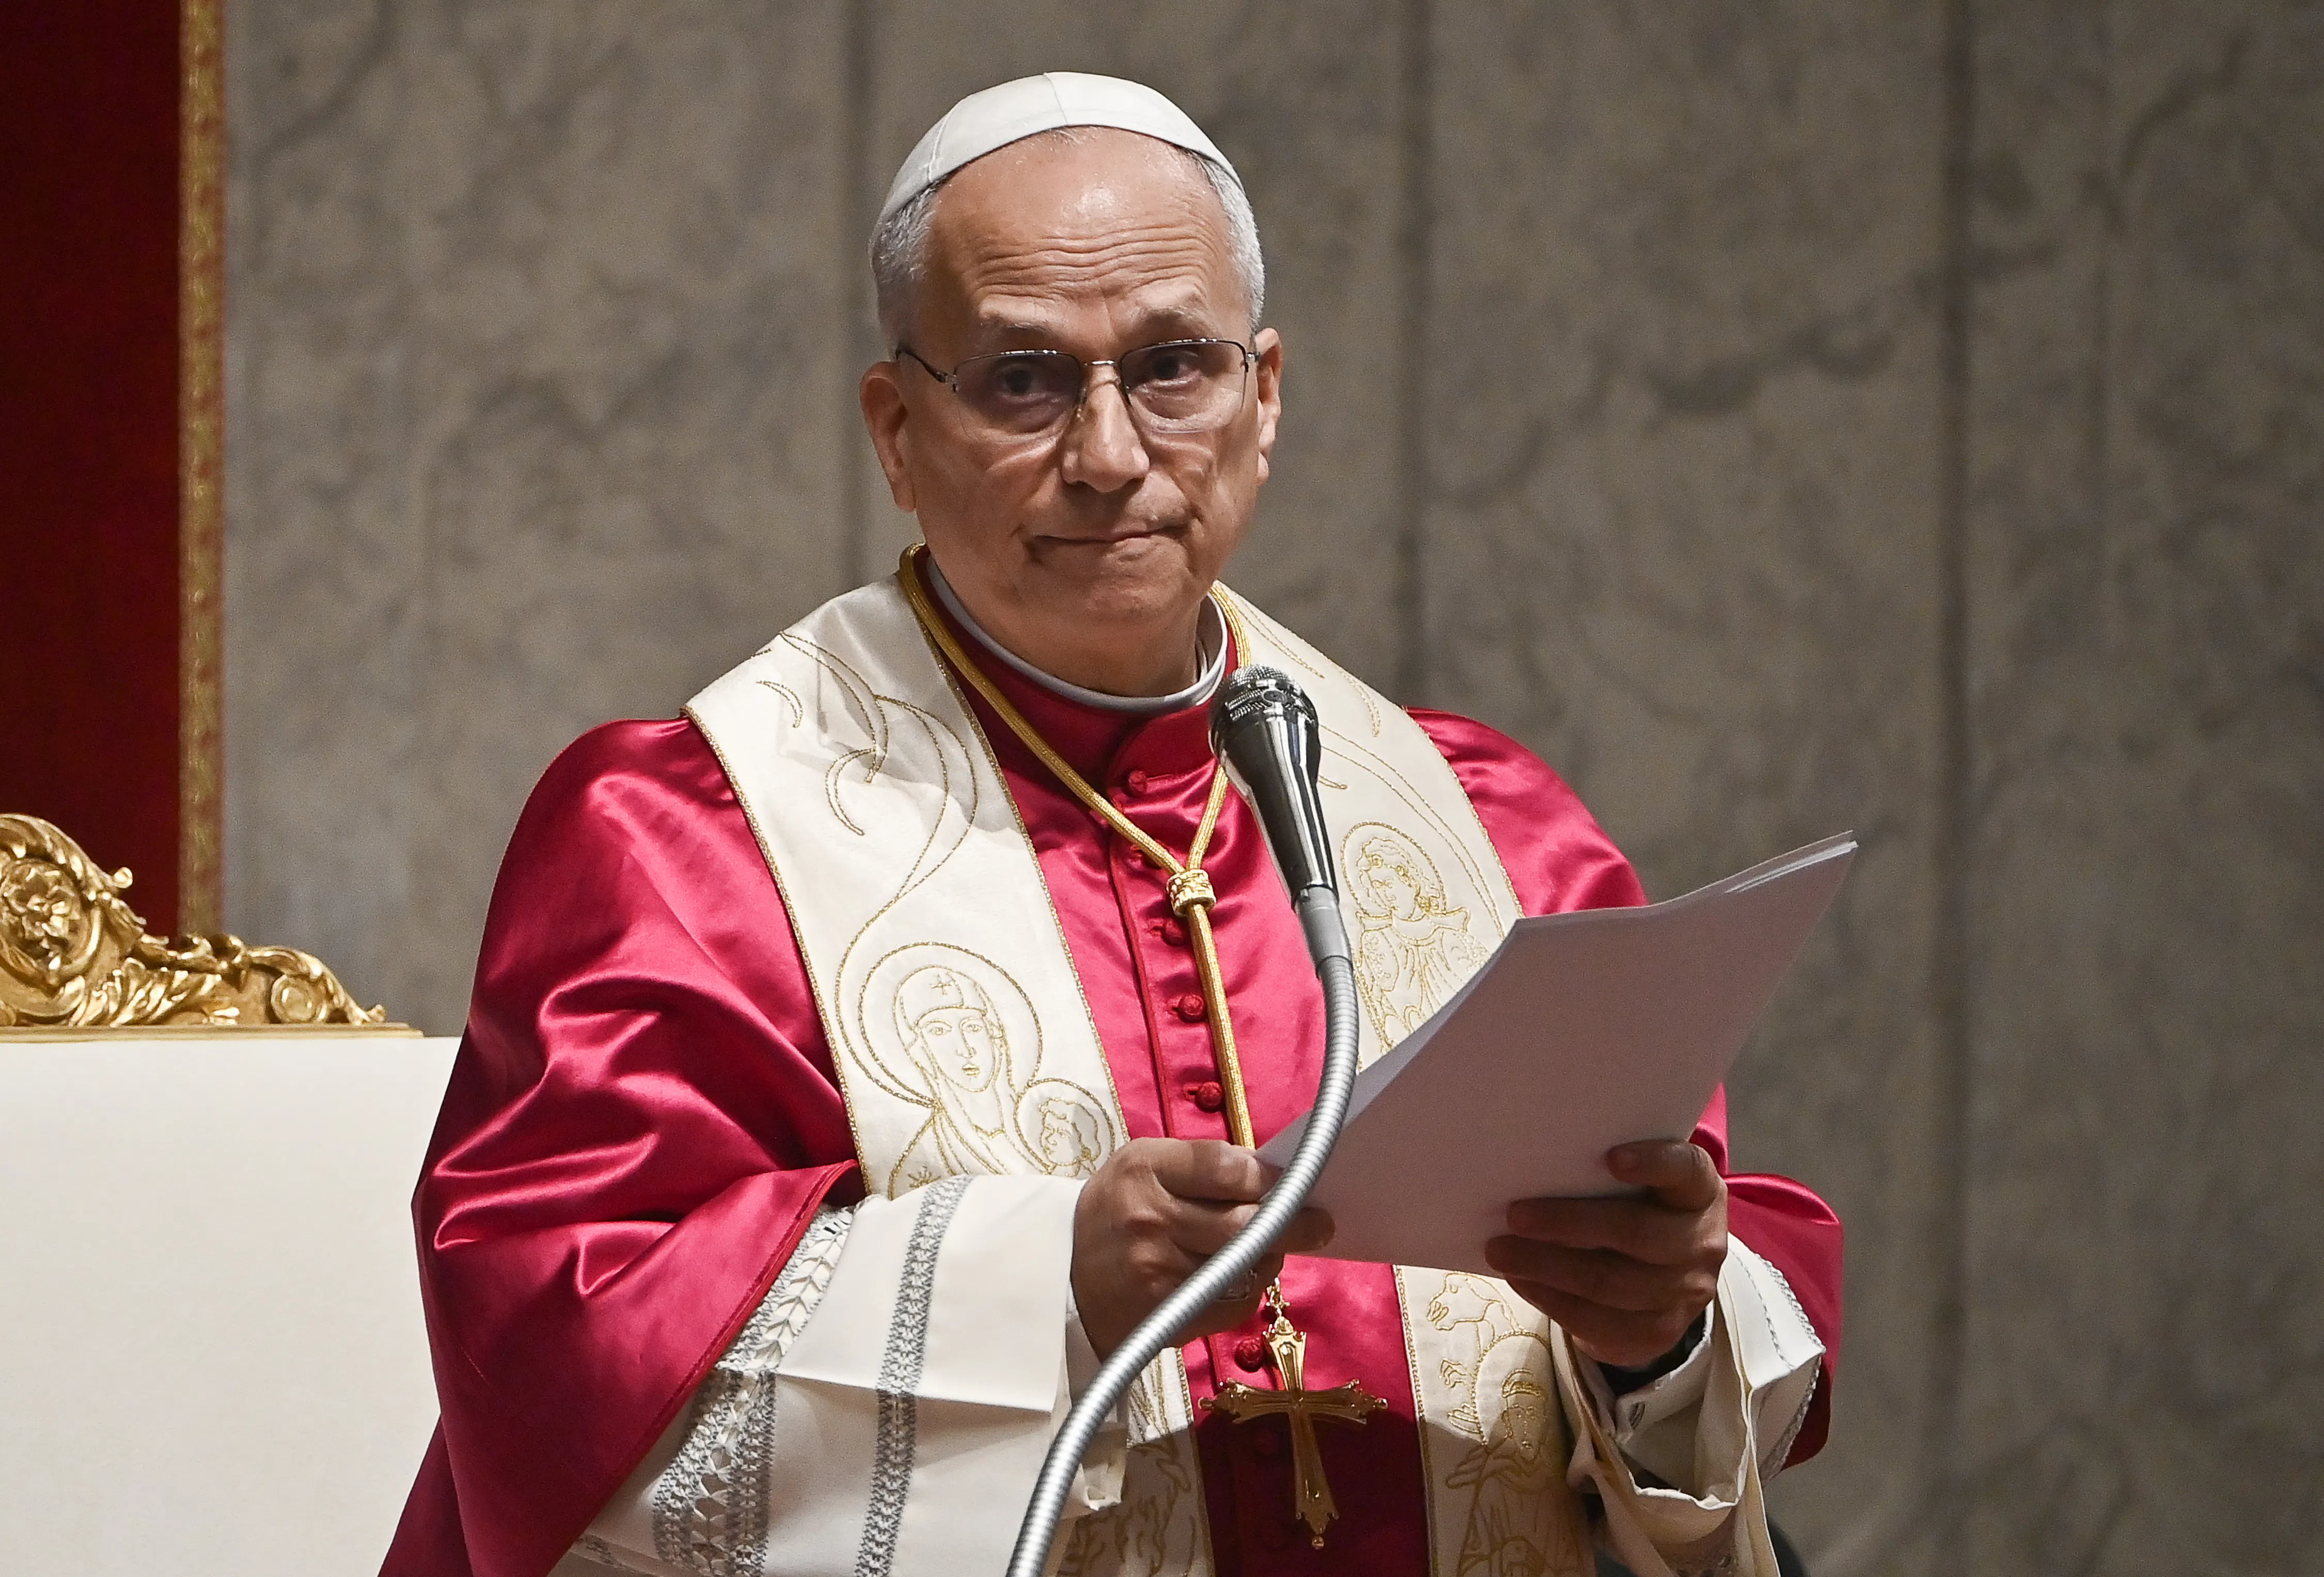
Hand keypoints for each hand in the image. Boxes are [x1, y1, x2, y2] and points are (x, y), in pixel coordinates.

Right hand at [1072, 1138, 1334, 1357]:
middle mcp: (1152, 1221)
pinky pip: (1234, 1304)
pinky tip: (1239, 1276)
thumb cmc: (1113, 1210)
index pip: (1226, 1168)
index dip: (1269, 1178)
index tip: (1292, 1183)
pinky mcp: (1171, 1315)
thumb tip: (1272, 1175)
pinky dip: (1248, 1289)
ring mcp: (1162, 1274)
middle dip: (1295, 1224)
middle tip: (1322, 1223)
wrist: (1059, 1277)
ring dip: (1271, 1257)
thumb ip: (1202, 1165)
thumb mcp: (1142, 1166)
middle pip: (1245, 1223)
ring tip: (1271, 1247)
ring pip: (1247, 1266)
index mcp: (1144, 1171)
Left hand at [1484, 1140, 1726, 1368]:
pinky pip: (1599, 1321)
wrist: (1664, 1280)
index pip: (1687, 1170)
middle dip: (1569, 1223)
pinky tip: (1521, 1280)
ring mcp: (1686, 1293)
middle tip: (1514, 1214)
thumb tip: (1530, 1167)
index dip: (1653, 1163)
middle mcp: (1702, 1242)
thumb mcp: (1636, 1186)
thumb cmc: (1635, 1210)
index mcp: (1699, 1191)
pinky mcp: (1658, 1333)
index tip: (1610, 1157)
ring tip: (1501, 1251)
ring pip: (1611, 1283)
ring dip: (1548, 1266)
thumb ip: (1602, 1174)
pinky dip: (1551, 1299)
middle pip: (1636, 1233)